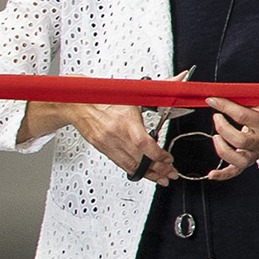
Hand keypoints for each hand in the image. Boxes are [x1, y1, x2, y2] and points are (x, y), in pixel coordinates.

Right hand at [38, 101, 176, 182]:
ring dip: (148, 174)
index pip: (143, 143)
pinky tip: (144, 174)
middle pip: (140, 157)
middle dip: (158, 168)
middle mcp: (116, 133)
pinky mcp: (102, 148)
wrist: (78, 103)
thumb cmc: (106, 97)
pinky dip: (134, 170)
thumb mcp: (135, 92)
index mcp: (125, 118)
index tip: (168, 158)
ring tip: (162, 178)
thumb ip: (161, 88)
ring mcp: (107, 142)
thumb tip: (180, 80)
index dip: (158, 155)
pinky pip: (120, 164)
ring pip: (131, 164)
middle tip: (171, 173)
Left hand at [201, 96, 258, 174]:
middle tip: (216, 117)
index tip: (212, 100)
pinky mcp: (249, 162)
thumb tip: (219, 94)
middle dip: (223, 128)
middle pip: (241, 141)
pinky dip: (222, 175)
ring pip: (238, 160)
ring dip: (222, 149)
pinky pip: (235, 172)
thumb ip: (244, 99)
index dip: (225, 106)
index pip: (243, 116)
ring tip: (216, 137)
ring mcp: (256, 154)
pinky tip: (211, 174)